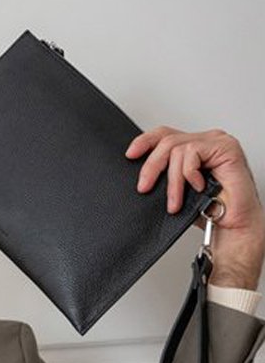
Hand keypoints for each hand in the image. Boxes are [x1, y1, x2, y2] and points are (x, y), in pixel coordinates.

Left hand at [126, 127, 264, 289]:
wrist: (232, 228)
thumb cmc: (210, 210)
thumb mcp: (177, 189)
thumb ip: (165, 175)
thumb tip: (140, 175)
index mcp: (195, 147)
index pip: (165, 134)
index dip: (145, 141)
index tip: (130, 155)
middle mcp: (206, 141)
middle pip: (167, 140)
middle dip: (151, 166)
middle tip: (144, 187)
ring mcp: (217, 142)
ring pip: (177, 149)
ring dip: (172, 181)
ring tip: (175, 202)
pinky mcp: (225, 148)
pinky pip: (192, 153)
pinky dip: (189, 174)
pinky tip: (198, 187)